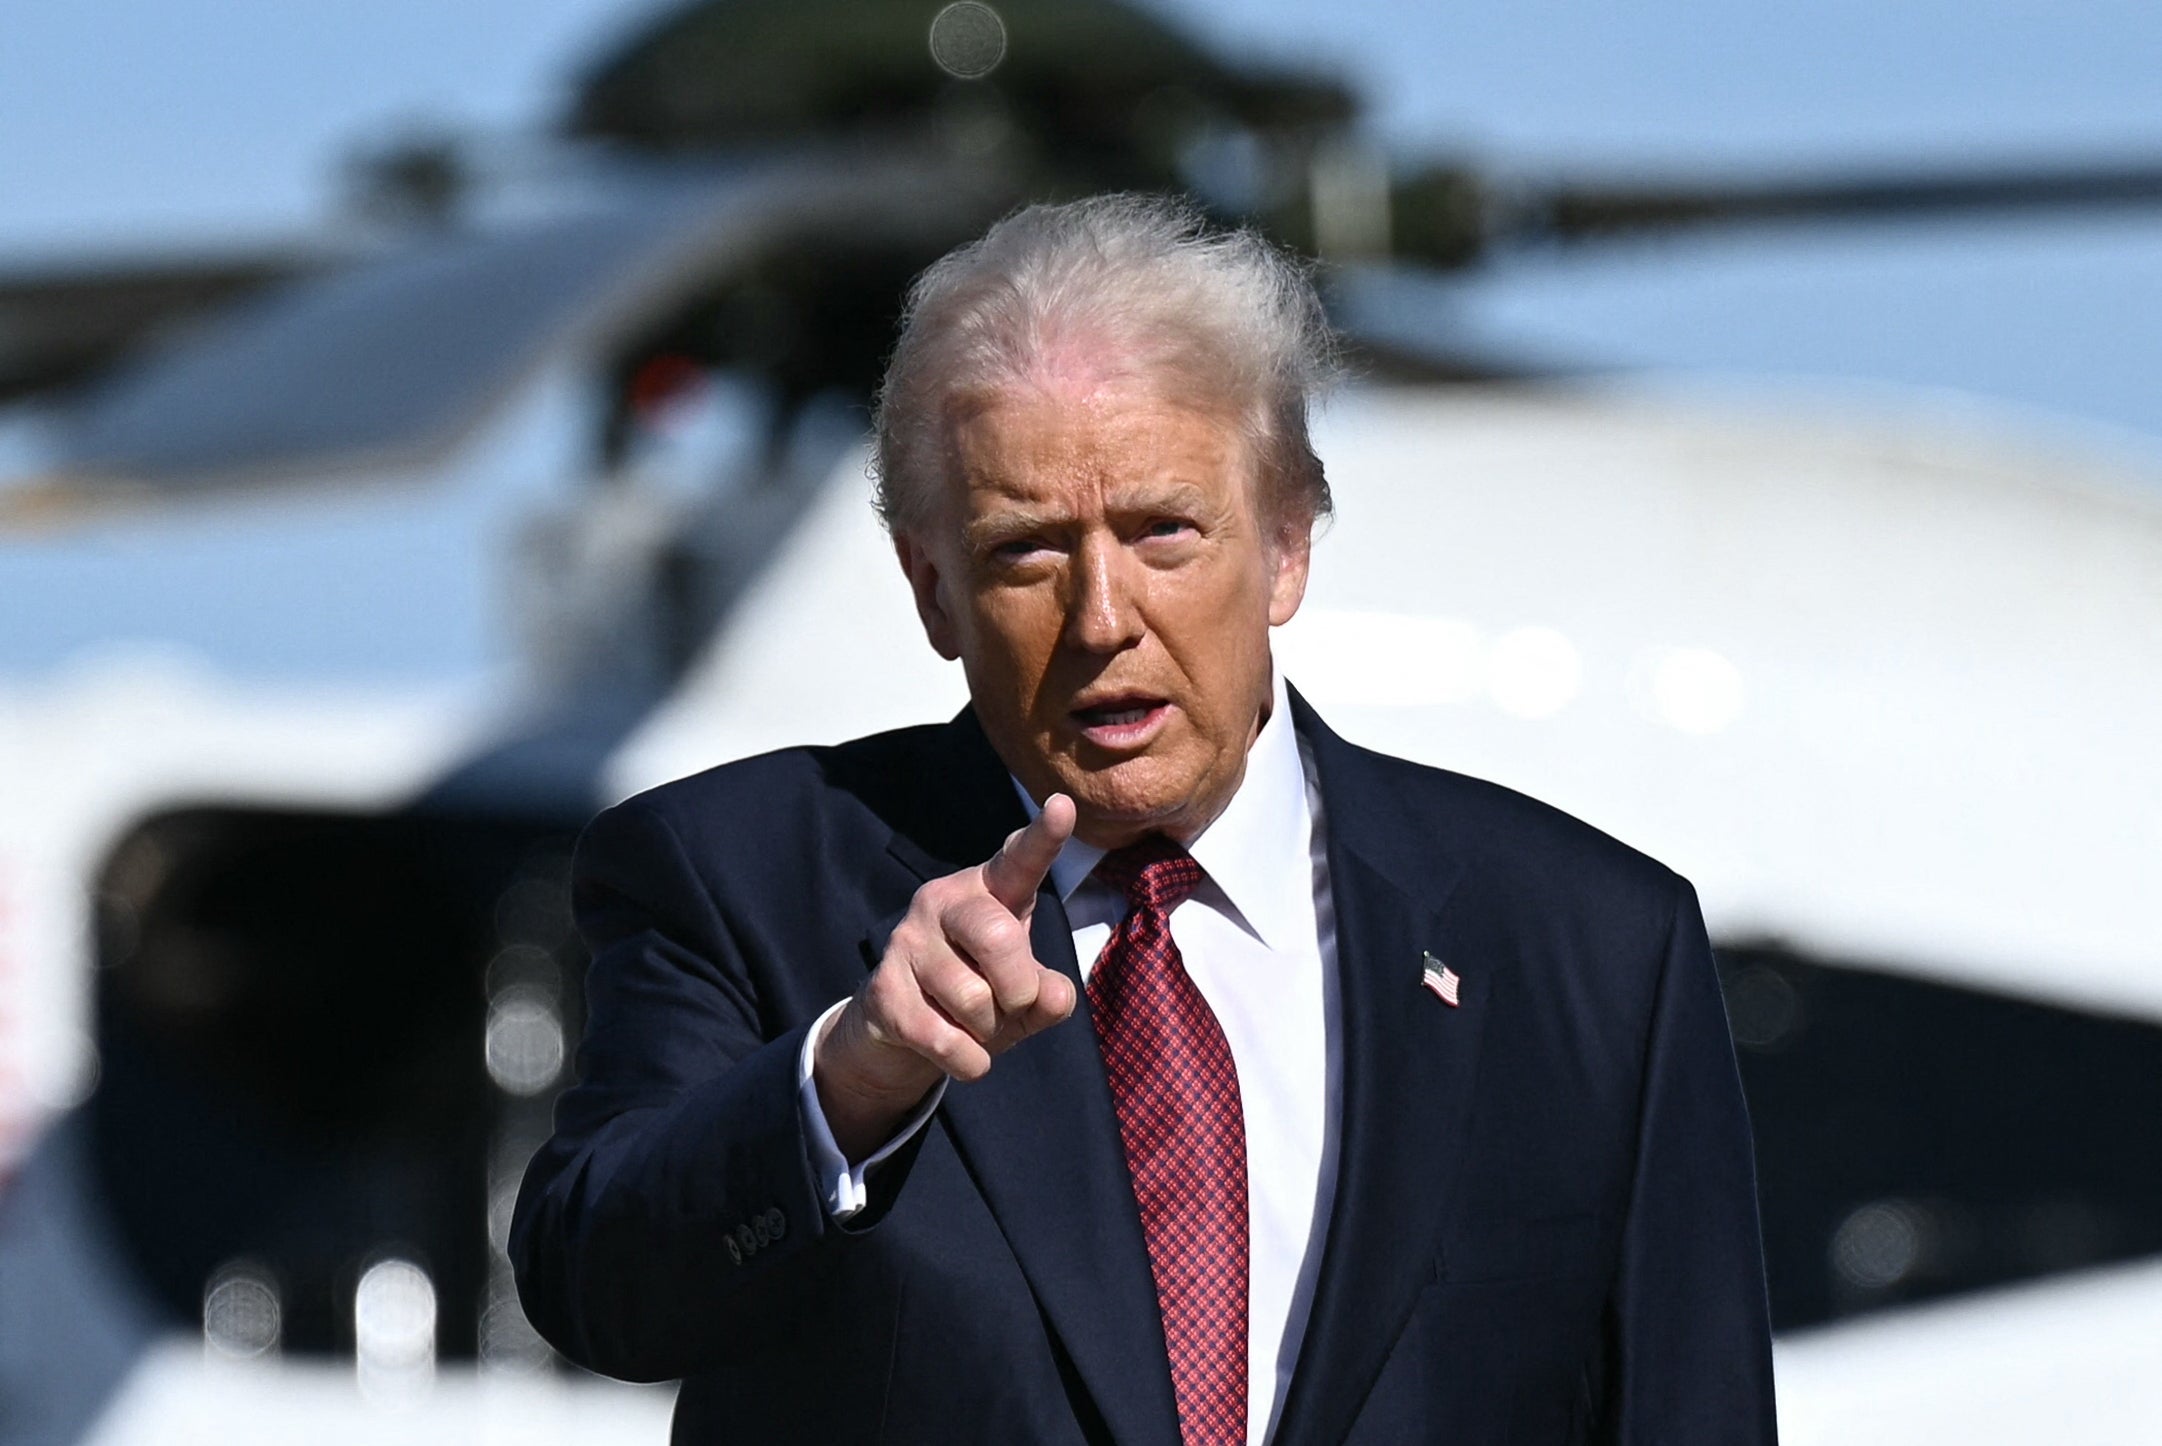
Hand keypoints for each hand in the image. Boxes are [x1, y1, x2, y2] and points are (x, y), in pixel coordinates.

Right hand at [814, 794, 1078, 1160]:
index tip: (1063, 805)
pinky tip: (962, 1052)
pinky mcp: (883, 989)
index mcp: (990, 890)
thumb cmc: (982, 994)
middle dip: (1020, 989)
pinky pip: (946, 1040)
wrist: (902, 1028)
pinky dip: (969, 1061)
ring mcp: (907, 942)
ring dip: (990, 1030)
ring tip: (976, 1023)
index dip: (1043, 836)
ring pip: (974, 1000)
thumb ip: (1050, 995)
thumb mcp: (1026, 995)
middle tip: (1014, 1003)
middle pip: (999, 938)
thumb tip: (1052, 996)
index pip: (1020, 859)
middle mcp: (944, 901)